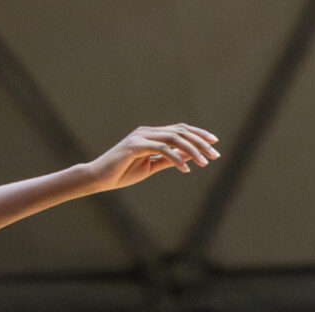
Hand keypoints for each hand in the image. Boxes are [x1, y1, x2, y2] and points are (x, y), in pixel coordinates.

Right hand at [84, 124, 219, 190]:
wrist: (99, 178)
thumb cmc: (123, 172)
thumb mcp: (152, 166)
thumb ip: (169, 159)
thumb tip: (189, 156)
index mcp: (151, 134)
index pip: (180, 129)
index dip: (198, 134)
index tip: (214, 143)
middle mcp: (147, 131)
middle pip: (180, 131)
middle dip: (200, 142)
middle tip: (215, 154)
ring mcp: (140, 136)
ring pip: (173, 137)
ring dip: (191, 150)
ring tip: (204, 162)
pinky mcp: (134, 146)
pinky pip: (160, 149)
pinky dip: (175, 158)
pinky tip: (186, 169)